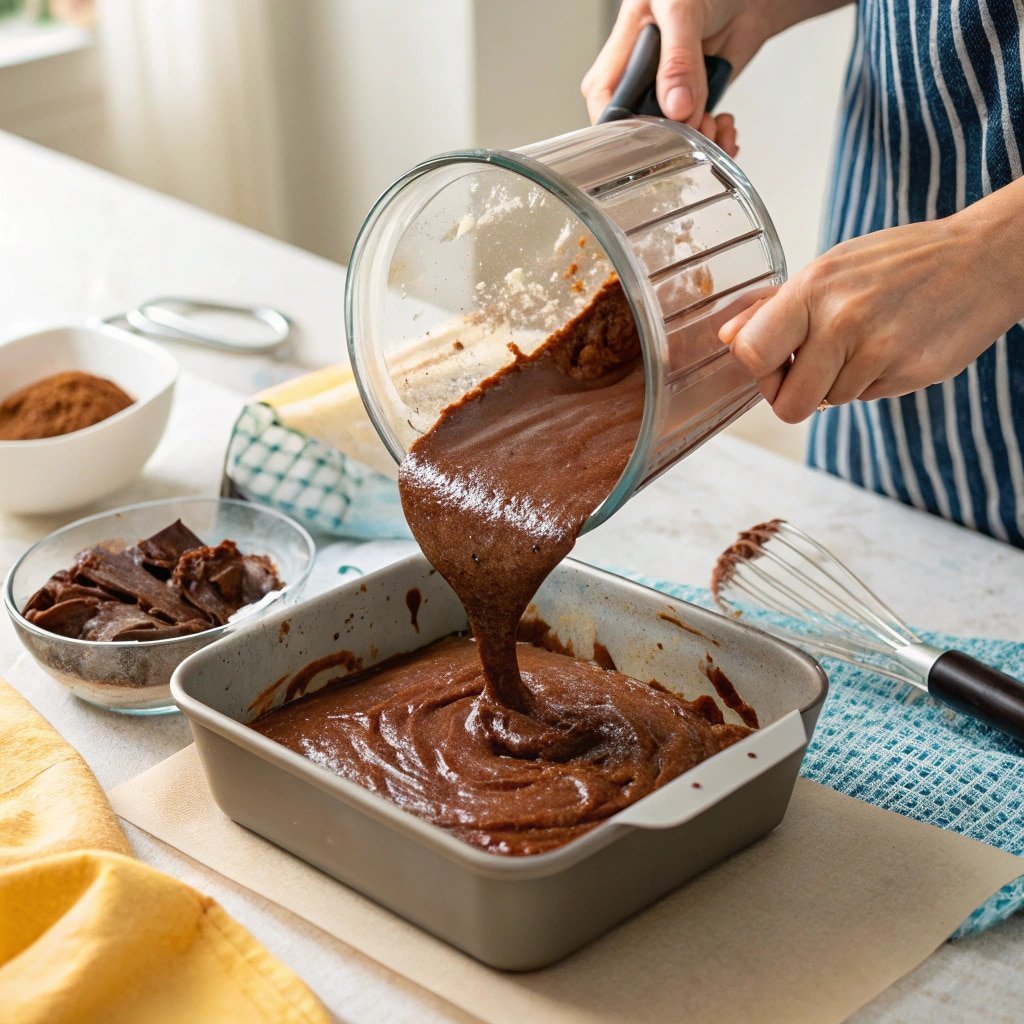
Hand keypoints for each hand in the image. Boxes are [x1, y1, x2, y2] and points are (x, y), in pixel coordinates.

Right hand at [581, 0, 776, 135]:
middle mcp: (646, 70)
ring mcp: (674, 85)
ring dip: (695, 138)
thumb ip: (678, 59)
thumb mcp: (682, 9)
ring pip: (672, 129)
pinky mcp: (701, 94)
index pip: (602, 94)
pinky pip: (702, 125)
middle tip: (686, 132)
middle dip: (661, 136)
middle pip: (636, 120)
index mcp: (626, 44)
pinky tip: (725, 127)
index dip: (614, 121)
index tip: (640, 137)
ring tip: (712, 127)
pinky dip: (717, 135)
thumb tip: (675, 107)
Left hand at [719, 212, 1023, 422]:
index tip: (773, 360)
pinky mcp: (910, 375)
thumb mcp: (830, 269)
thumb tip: (727, 338)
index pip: (751, 355)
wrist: (983, 259)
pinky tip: (889, 348)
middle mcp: (842, 322)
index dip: (757, 369)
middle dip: (793, 395)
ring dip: (837, 384)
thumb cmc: (898, 262)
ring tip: (863, 344)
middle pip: (788, 405)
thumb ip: (775, 308)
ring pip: (829, 404)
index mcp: (813, 289)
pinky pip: (866, 399)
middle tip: (809, 370)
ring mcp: (879, 352)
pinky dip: (870, 382)